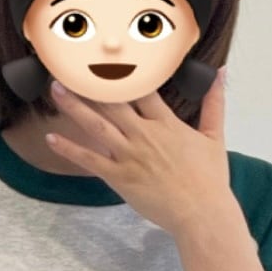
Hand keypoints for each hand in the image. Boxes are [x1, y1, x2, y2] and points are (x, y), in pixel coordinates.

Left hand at [46, 72, 232, 237]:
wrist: (200, 211)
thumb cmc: (209, 178)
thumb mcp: (214, 136)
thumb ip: (214, 102)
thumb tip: (220, 72)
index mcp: (167, 123)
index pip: (142, 89)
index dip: (124, 72)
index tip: (108, 59)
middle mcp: (145, 134)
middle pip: (113, 102)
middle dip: (91, 84)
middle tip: (70, 68)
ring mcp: (129, 155)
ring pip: (96, 125)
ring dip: (74, 107)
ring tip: (56, 91)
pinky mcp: (118, 177)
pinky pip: (88, 160)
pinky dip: (68, 149)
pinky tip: (51, 138)